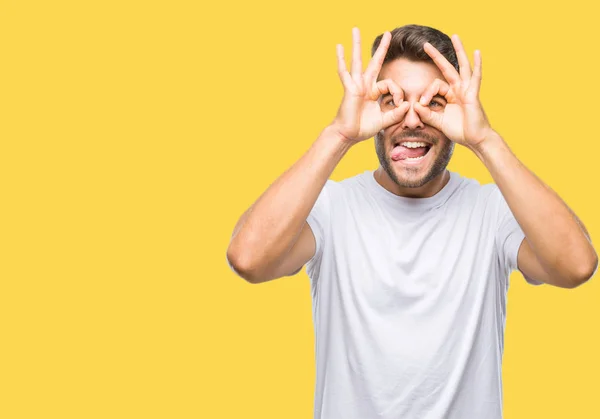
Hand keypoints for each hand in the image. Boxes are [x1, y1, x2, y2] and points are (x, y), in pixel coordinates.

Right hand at [330, 27, 409, 144]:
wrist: (348, 135)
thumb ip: (396, 113)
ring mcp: (356, 85)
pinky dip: (340, 59)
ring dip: (357, 44)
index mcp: (373, 92)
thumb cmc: (363, 128)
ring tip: (355, 29)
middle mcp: (365, 86)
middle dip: (382, 48)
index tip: (398, 103)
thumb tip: (408, 104)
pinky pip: (344, 72)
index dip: (397, 92)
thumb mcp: (384, 121)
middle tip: (388, 33)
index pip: (390, 84)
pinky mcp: (349, 88)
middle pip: (374, 62)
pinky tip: (338, 46)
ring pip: (358, 61)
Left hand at [414, 35, 492, 149]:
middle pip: (447, 68)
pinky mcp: (473, 94)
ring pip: (462, 66)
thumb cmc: (459, 131)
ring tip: (455, 36)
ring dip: (459, 50)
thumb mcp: (439, 122)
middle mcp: (458, 89)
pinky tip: (477, 52)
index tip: (422, 104)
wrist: (475, 140)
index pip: (434, 85)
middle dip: (436, 56)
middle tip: (425, 44)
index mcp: (450, 95)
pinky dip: (478, 64)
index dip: (426, 93)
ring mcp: (467, 90)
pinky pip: (476, 77)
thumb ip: (427, 114)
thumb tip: (415, 106)